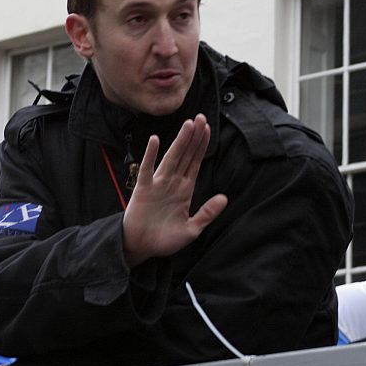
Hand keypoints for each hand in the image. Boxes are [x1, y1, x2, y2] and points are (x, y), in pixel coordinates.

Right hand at [122, 113, 227, 265]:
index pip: (195, 162)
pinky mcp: (143, 189)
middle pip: (185, 155)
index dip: (201, 146)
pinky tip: (155, 141)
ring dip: (180, 141)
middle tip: (201, 117)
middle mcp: (172, 183)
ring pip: (171, 158)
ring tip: (188, 125)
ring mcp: (158, 184)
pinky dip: (150, 155)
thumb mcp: (191, 229)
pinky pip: (147, 169)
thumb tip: (224, 198)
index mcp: (185, 190)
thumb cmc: (164, 239)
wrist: (141, 248)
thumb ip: (207, 213)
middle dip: (194, 136)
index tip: (208, 128)